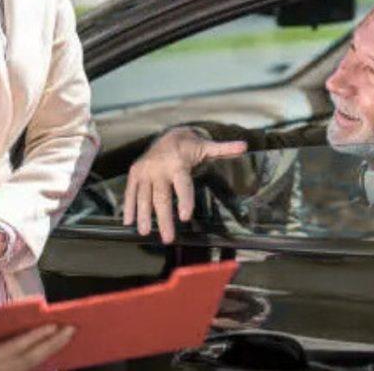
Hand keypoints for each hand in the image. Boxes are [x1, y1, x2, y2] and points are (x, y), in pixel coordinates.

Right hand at [0, 300, 72, 369]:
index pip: (2, 353)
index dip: (28, 341)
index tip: (50, 326)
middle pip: (18, 364)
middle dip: (46, 348)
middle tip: (70, 330)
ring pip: (19, 367)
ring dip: (45, 353)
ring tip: (66, 336)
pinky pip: (14, 365)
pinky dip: (34, 355)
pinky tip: (50, 344)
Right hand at [123, 126, 246, 243]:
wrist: (168, 134)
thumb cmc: (191, 147)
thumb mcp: (208, 147)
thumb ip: (224, 149)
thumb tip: (245, 146)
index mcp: (179, 163)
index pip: (182, 184)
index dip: (184, 199)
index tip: (185, 217)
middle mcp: (160, 167)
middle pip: (161, 196)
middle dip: (164, 218)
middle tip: (168, 238)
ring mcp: (145, 170)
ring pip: (144, 196)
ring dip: (144, 215)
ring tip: (145, 232)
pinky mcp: (135, 172)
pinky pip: (130, 191)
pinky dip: (129, 206)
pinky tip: (128, 221)